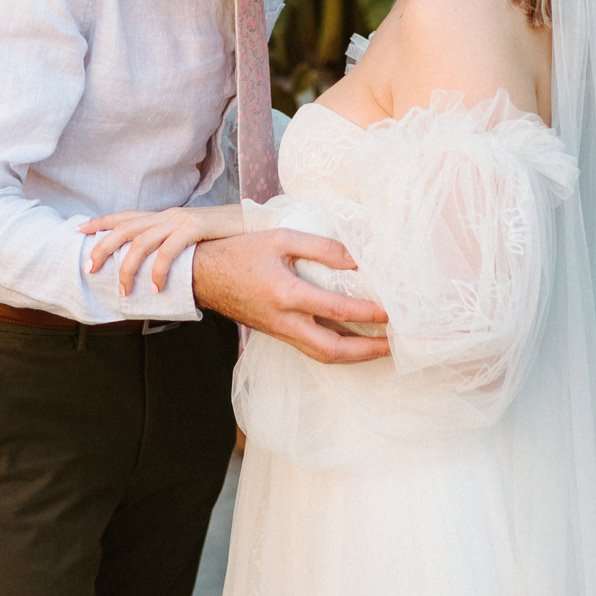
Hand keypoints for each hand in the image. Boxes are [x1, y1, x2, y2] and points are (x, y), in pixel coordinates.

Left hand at [81, 205, 245, 294]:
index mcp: (165, 216)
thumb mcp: (192, 237)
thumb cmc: (223, 237)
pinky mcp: (195, 228)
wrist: (254, 224)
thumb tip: (154, 265)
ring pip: (141, 243)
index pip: (126, 216)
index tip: (79, 231)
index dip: (101, 223)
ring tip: (124, 290)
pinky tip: (157, 288)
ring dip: (128, 269)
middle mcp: (168, 215)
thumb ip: (172, 244)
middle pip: (125, 229)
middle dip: (103, 249)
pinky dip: (159, 271)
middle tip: (90, 268)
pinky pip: (168, 251)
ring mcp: (180, 220)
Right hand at [192, 231, 390, 365]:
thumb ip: (320, 248)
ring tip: (379, 349)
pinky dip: (335, 350)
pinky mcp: (277, 334)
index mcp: (286, 294)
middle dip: (365, 352)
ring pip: (321, 355)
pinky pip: (310, 349)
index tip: (389, 313)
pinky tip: (351, 343)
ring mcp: (280, 331)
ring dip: (353, 356)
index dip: (366, 314)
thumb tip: (354, 261)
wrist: (204, 275)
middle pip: (331, 350)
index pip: (335, 310)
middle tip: (392, 346)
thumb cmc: (241, 253)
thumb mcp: (281, 239)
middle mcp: (284, 320)